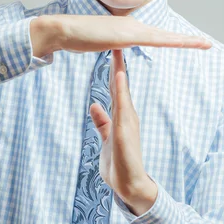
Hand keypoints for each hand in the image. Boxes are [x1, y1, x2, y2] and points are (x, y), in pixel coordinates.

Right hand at [54, 14, 211, 53]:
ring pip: (164, 36)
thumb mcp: (98, 41)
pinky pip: (153, 39)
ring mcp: (130, 30)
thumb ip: (108, 42)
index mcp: (128, 30)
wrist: (64, 30)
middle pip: (165, 35)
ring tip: (204, 43)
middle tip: (207, 43)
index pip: (155, 37)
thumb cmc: (77, 37)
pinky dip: (170, 40)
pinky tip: (183, 42)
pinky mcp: (126, 35)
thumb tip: (111, 44)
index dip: (172, 39)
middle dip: (186, 40)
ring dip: (185, 41)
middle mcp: (133, 27)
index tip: (188, 43)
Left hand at [90, 48, 153, 205]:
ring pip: (122, 90)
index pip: (116, 86)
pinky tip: (119, 76)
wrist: (129, 186)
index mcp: (122, 115)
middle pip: (120, 83)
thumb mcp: (107, 137)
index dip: (112, 68)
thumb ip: (102, 122)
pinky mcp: (126, 130)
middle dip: (117, 61)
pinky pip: (122, 106)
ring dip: (120, 70)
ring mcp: (127, 121)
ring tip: (119, 49)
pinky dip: (121, 90)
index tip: (110, 49)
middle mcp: (127, 114)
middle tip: (116, 38)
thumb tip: (94, 106)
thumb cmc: (119, 164)